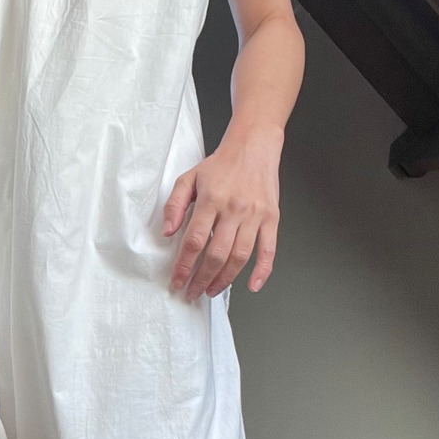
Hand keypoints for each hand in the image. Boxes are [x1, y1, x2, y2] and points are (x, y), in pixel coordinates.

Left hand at [162, 126, 281, 298]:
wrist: (253, 146)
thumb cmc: (221, 164)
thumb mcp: (189, 178)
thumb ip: (174, 205)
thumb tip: (168, 232)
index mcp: (212, 200)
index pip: (194, 241)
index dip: (184, 265)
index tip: (177, 281)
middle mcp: (234, 209)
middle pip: (216, 254)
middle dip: (202, 278)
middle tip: (193, 292)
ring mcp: (255, 215)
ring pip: (240, 257)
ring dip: (225, 279)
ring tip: (212, 290)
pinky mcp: (271, 218)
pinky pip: (269, 250)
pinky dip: (262, 271)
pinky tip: (252, 285)